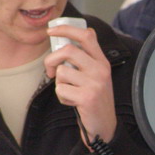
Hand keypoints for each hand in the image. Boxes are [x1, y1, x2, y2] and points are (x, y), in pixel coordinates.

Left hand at [45, 24, 116, 144]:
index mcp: (102, 61)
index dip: (66, 29)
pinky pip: (61, 89)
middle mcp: (101, 69)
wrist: (104, 125)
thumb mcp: (95, 75)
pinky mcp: (87, 97)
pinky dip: (61, 96)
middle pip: (68, 50)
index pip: (86, 35)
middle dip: (51, 59)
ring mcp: (95, 83)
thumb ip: (84, 58)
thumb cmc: (94, 98)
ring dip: (59, 83)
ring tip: (69, 90)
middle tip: (50, 70)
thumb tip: (62, 40)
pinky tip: (71, 101)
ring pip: (62, 72)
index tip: (51, 31)